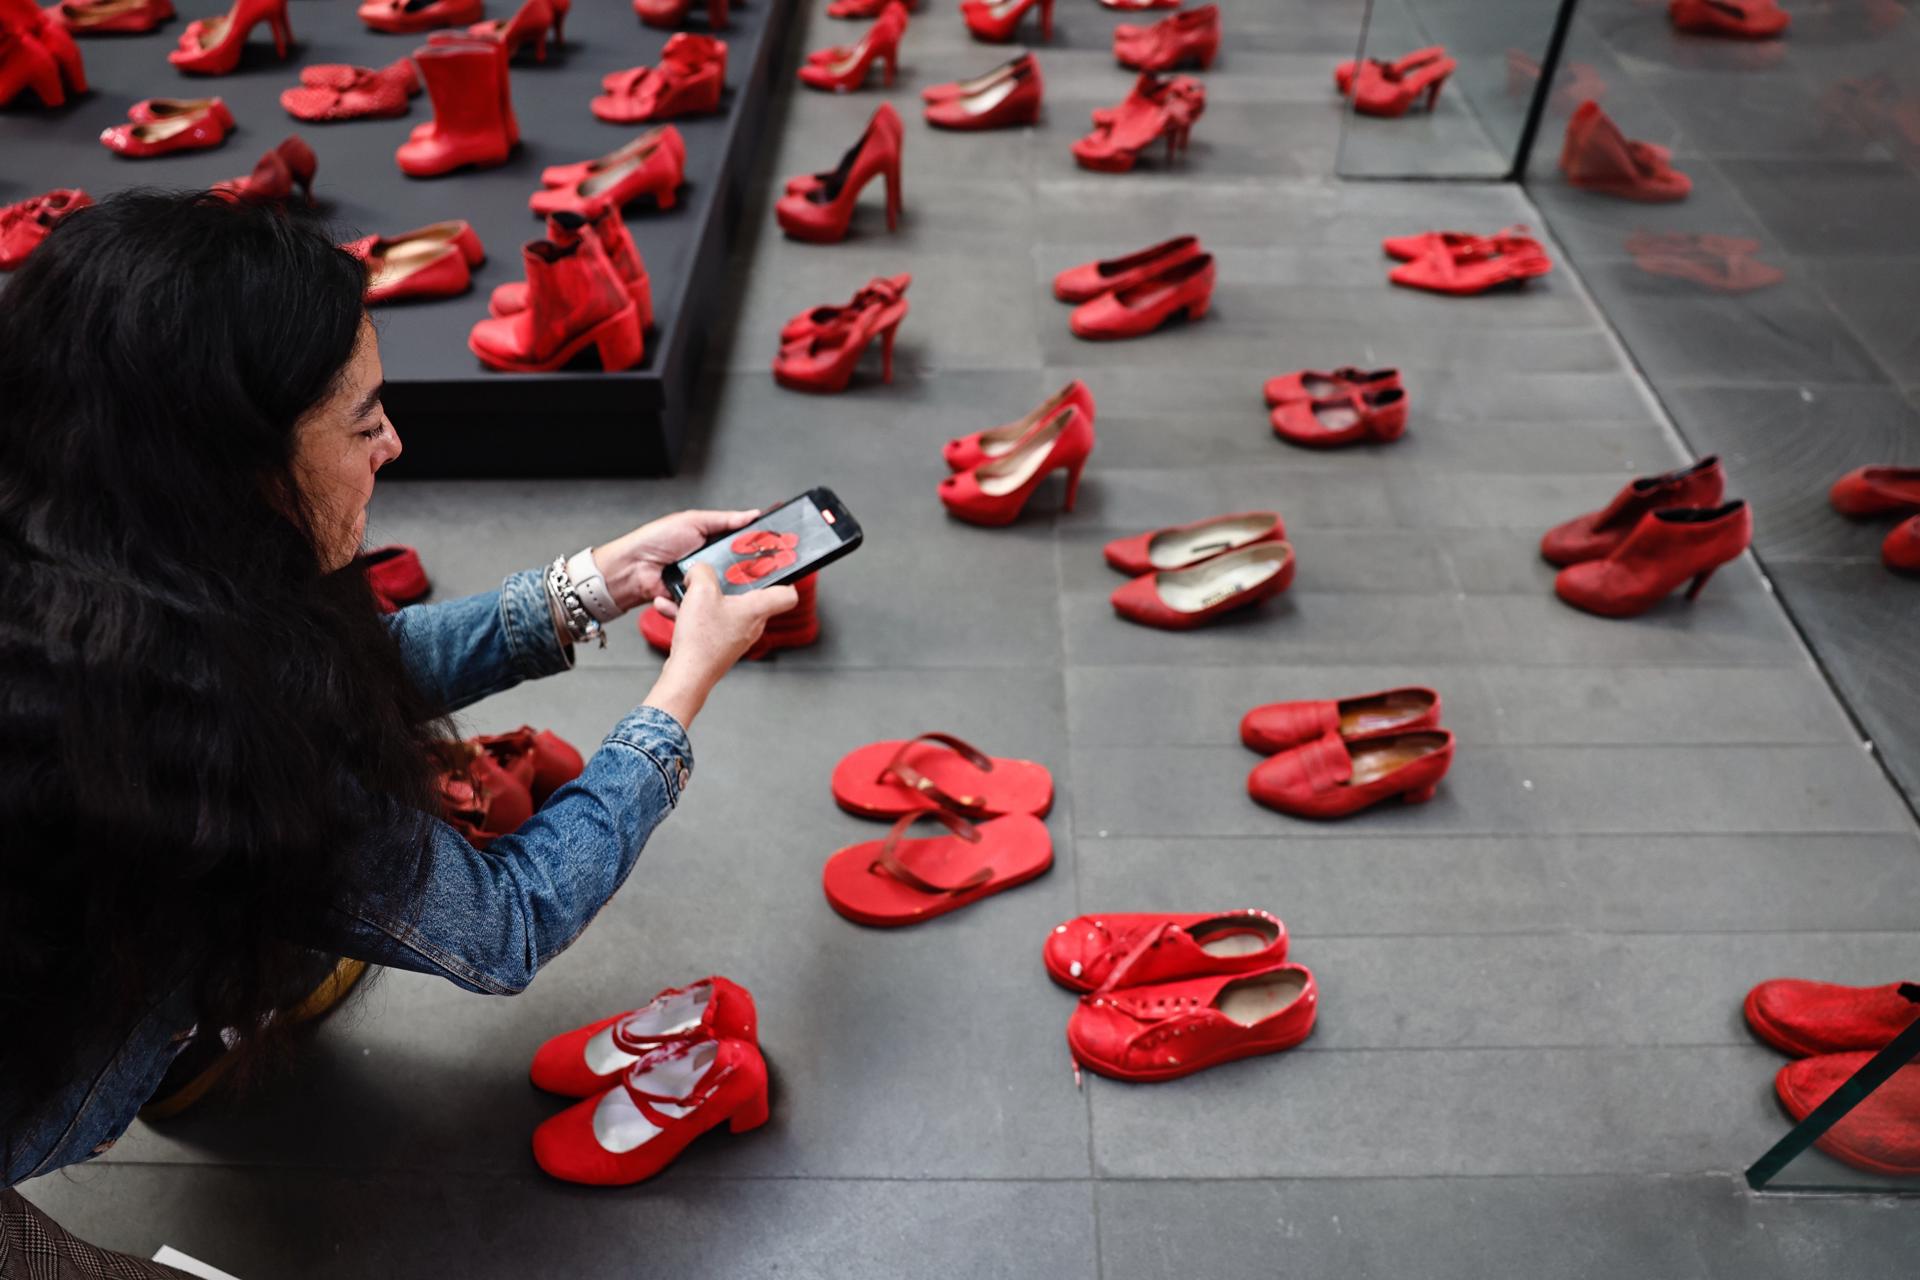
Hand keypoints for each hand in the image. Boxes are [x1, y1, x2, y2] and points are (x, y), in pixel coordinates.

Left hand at [591, 508, 761, 612]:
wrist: (632, 568)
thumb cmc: (655, 540)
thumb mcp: (693, 521)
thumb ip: (723, 520)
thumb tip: (750, 515)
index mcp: (710, 542)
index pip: (740, 545)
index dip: (756, 547)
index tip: (773, 548)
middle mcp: (708, 564)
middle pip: (737, 570)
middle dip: (746, 572)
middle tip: (759, 572)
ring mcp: (701, 584)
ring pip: (725, 590)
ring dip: (727, 589)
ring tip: (730, 585)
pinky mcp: (694, 601)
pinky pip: (708, 604)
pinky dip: (708, 603)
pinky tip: (707, 598)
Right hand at [642, 564, 798, 730]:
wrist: (687, 675)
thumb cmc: (701, 641)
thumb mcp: (700, 591)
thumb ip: (702, 571)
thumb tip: (700, 570)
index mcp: (757, 609)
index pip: (788, 596)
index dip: (785, 580)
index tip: (774, 571)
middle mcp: (751, 625)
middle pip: (749, 597)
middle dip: (727, 584)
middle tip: (713, 576)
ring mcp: (735, 637)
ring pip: (722, 608)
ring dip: (700, 599)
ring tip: (683, 593)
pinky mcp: (719, 646)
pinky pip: (707, 622)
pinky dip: (690, 614)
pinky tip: (669, 607)